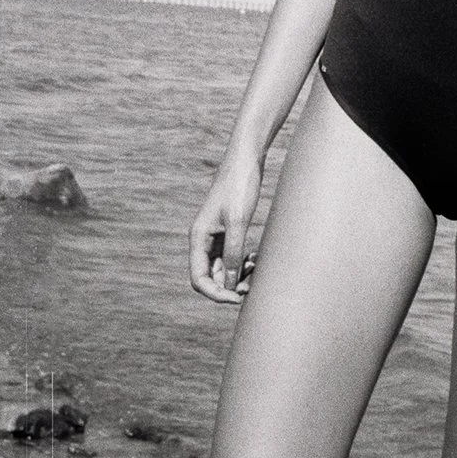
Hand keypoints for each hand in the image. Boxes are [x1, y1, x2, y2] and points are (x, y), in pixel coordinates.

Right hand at [188, 152, 263, 304]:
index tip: (237, 298)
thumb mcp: (237, 221)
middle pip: (212, 277)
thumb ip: (233, 253)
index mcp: (199, 238)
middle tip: (253, 286)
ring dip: (240, 275)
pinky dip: (244, 262)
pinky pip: (233, 256)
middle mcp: (204, 240)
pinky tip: (257, 259)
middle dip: (231, 286)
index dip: (216, 294)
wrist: (247, 159)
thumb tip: (231, 284)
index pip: (199, 279)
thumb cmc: (239, 186)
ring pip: (225, 268)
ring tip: (257, 270)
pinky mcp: (229, 230)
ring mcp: (216, 236)